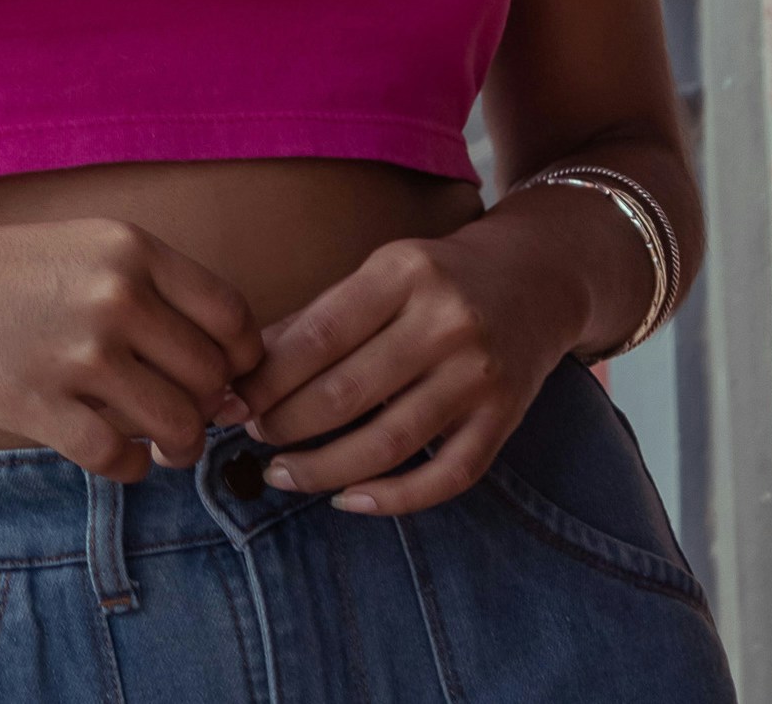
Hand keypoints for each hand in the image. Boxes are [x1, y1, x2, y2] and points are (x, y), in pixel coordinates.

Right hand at [0, 212, 262, 482]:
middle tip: (182, 419)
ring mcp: (79, 352)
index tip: (220, 379)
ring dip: (175, 447)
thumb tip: (221, 377)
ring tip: (155, 444)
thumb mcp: (80, 250)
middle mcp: (115, 295)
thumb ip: (149, 298)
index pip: (232, 316)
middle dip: (206, 409)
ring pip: (177, 425)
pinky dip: (127, 468)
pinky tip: (111, 456)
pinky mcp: (40, 405)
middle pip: (211, 378)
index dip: (239, 359)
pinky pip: (119, 459)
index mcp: (130, 249)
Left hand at [223, 213, 586, 516]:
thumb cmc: (438, 276)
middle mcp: (447, 321)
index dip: (269, 377)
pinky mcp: (505, 420)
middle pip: (348, 392)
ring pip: (390, 442)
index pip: (320, 335)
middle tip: (253, 435)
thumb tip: (247, 367)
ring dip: (324, 468)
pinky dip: (392, 498)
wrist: (537, 279)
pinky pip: (446, 476)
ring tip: (281, 473)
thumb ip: (319, 317)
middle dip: (286, 423)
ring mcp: (480, 375)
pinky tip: (347, 499)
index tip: (234, 398)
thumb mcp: (380, 272)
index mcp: (405, 271)